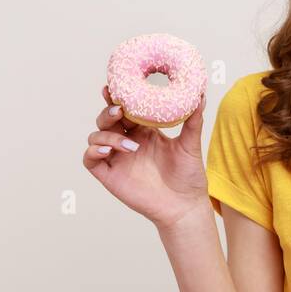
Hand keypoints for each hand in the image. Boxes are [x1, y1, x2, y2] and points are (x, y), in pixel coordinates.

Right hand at [82, 85, 209, 226]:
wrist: (185, 206)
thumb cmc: (188, 176)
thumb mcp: (190, 145)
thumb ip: (193, 121)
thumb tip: (200, 95)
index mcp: (143, 131)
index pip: (124, 109)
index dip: (117, 97)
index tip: (117, 85)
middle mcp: (127, 141)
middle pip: (106, 119)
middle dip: (108, 111)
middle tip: (119, 109)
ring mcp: (117, 158)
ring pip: (96, 136)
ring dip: (108, 135)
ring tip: (131, 145)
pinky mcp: (109, 175)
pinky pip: (90, 159)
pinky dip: (94, 151)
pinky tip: (109, 151)